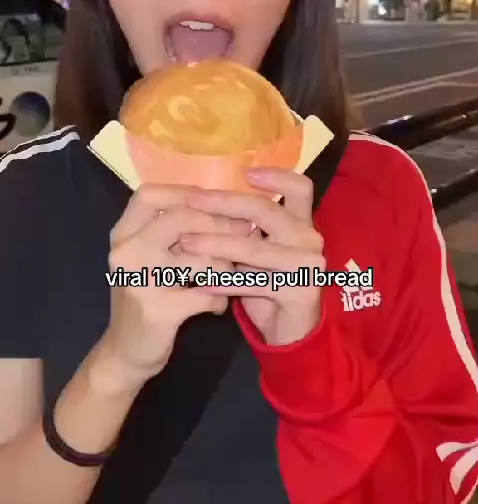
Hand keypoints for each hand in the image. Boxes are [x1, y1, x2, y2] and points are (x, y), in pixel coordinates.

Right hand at [103, 184, 251, 384]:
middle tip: (245, 231)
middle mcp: (126, 251)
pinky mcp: (158, 310)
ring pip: (198, 258)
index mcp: (123, 233)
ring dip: (224, 265)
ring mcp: (139, 280)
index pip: (149, 194)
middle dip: (218, 224)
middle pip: (179, 219)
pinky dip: (219, 300)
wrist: (124, 353)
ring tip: (232, 272)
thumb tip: (224, 204)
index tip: (215, 200)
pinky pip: (205, 295)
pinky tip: (220, 305)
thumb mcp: (149, 257)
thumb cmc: (146, 297)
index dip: (185, 192)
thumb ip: (174, 232)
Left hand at [182, 168, 324, 345]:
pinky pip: (254, 283)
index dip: (276, 176)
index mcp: (302, 222)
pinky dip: (224, 282)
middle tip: (194, 200)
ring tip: (187, 242)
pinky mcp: (300, 292)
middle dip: (227, 204)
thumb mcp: (260, 250)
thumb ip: (245, 227)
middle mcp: (310, 238)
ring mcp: (308, 266)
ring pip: (256, 249)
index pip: (300, 187)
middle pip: (268, 211)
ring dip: (217, 244)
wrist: (290, 333)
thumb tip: (202, 199)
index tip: (244, 171)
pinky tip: (201, 282)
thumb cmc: (269, 283)